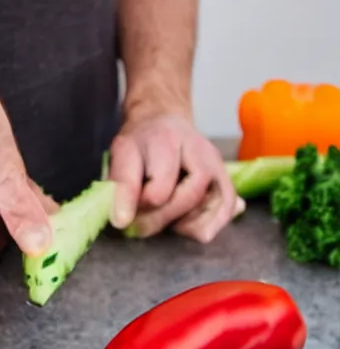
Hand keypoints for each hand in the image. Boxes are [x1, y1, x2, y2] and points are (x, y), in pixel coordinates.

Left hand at [109, 113, 242, 242]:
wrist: (162, 122)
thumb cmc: (140, 144)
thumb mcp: (120, 156)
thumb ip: (121, 186)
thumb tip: (121, 221)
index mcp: (165, 138)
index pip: (158, 182)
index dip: (140, 206)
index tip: (121, 221)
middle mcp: (197, 147)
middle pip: (190, 195)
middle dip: (163, 218)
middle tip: (141, 226)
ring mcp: (216, 162)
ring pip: (215, 202)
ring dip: (189, 224)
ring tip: (166, 226)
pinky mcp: (225, 175)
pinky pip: (227, 205)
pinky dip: (210, 224)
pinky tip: (186, 227)